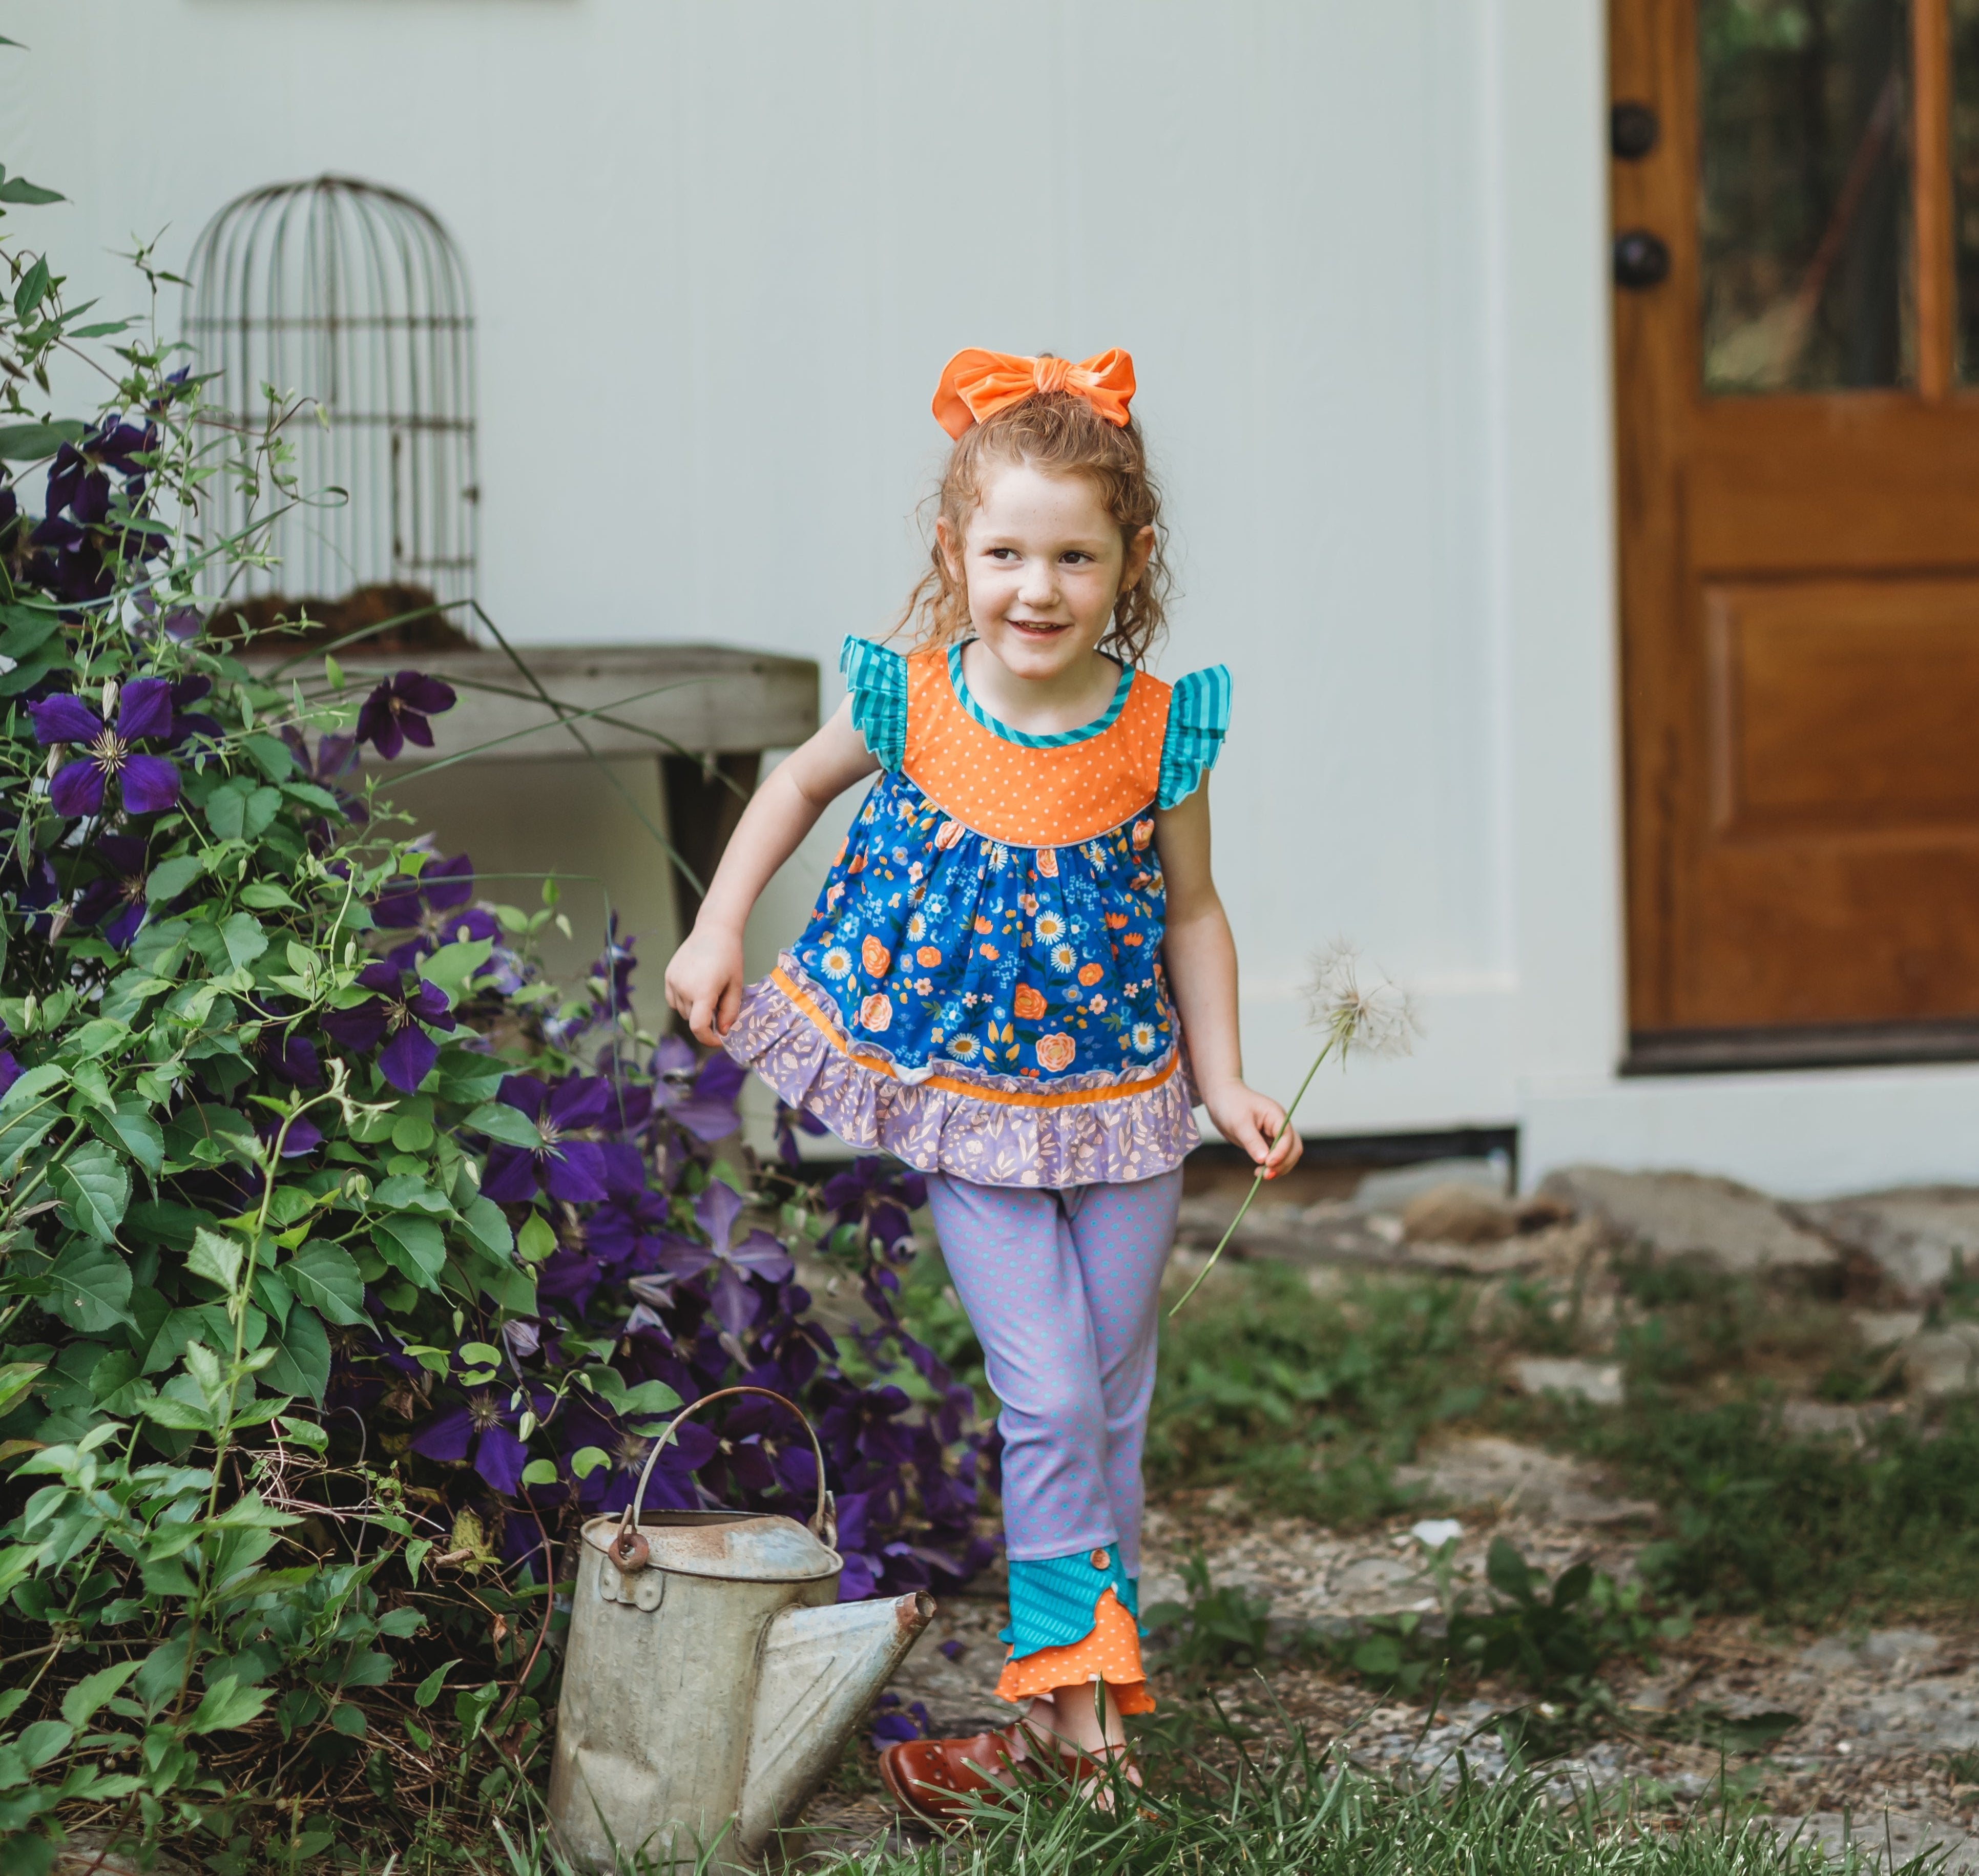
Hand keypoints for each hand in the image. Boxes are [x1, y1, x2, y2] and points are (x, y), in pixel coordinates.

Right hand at [663, 925, 745, 1045]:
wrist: (714, 930)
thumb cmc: (730, 956)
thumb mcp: (736, 985)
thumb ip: (730, 1011)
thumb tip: (723, 1031)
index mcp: (703, 991)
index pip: (698, 1027)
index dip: (708, 1039)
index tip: (718, 1039)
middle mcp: (684, 988)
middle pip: (692, 1019)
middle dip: (706, 1019)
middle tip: (720, 1004)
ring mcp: (673, 981)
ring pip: (682, 1010)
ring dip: (695, 1010)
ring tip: (709, 991)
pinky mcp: (668, 976)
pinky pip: (673, 1000)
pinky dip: (684, 1001)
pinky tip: (696, 988)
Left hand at [1201, 1081, 1302, 1179]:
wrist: (1220, 1097)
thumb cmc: (1230, 1104)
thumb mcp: (1239, 1123)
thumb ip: (1252, 1141)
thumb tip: (1264, 1160)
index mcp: (1277, 1116)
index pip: (1287, 1137)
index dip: (1281, 1153)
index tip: (1268, 1164)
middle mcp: (1279, 1126)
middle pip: (1293, 1149)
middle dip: (1283, 1163)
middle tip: (1265, 1175)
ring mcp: (1274, 1134)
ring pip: (1287, 1155)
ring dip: (1278, 1167)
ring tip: (1260, 1175)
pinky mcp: (1266, 1142)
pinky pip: (1275, 1157)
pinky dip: (1270, 1166)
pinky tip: (1258, 1171)